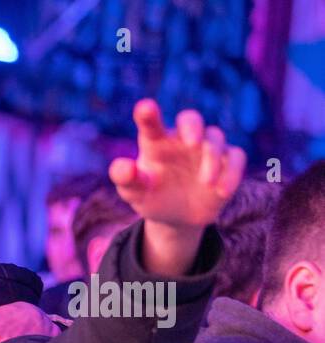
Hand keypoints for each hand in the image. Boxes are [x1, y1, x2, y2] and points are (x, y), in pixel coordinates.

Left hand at [110, 99, 244, 274]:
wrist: (175, 217)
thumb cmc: (150, 197)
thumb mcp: (133, 192)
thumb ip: (125, 179)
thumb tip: (124, 167)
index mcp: (155, 142)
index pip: (151, 124)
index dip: (148, 115)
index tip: (145, 108)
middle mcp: (182, 139)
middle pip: (191, 119)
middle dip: (192, 127)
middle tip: (191, 142)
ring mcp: (206, 149)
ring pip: (215, 138)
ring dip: (212, 158)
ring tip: (206, 182)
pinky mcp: (227, 162)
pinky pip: (236, 158)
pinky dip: (232, 173)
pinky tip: (221, 192)